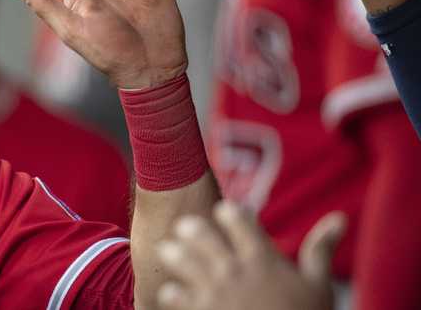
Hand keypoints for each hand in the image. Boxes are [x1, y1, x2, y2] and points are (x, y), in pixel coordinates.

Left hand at [156, 201, 343, 309]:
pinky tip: (173, 292)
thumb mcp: (318, 286)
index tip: (226, 215)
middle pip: (198, 231)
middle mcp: (234, 270)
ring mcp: (214, 292)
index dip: (228, 213)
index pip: (234, 216)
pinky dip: (170, 292)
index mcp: (262, 258)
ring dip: (173, 253)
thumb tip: (340, 217)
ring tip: (170, 252)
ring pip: (178, 258)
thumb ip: (320, 249)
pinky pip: (171, 295)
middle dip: (191, 228)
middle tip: (187, 230)